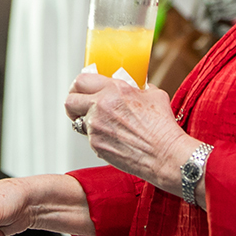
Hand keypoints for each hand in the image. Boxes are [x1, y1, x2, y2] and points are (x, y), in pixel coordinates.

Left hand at [65, 72, 190, 187]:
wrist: (166, 155)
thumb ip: (137, 88)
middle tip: (80, 106)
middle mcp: (100, 106)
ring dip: (87, 122)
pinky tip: (114, 139)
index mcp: (114, 89)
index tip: (80, 89)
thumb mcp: (153, 95)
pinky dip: (98, 137)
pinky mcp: (96, 145)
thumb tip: (132, 87)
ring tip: (103, 125)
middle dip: (73, 104)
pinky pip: (89, 138)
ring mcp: (96, 127)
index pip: (81, 80)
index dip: (78, 85)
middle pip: (69, 101)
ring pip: (78, 121)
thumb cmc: (163, 126)